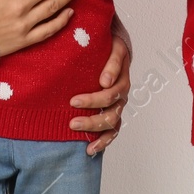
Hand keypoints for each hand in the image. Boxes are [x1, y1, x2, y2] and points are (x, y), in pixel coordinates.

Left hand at [70, 18, 131, 155]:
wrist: (109, 47)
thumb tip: (105, 81)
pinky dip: (103, 141)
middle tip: (72, 112)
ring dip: (94, 127)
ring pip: (112, 120)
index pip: (114, 85)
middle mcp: (122, 89)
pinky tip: (90, 149)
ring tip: (74, 127)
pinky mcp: (113, 113)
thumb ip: (111, 59)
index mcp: (122, 71)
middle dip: (91, 111)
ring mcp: (118, 103)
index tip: (81, 95)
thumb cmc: (105, 44)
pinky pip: (112, 131)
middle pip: (111, 105)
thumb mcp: (110, 44)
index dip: (97, 95)